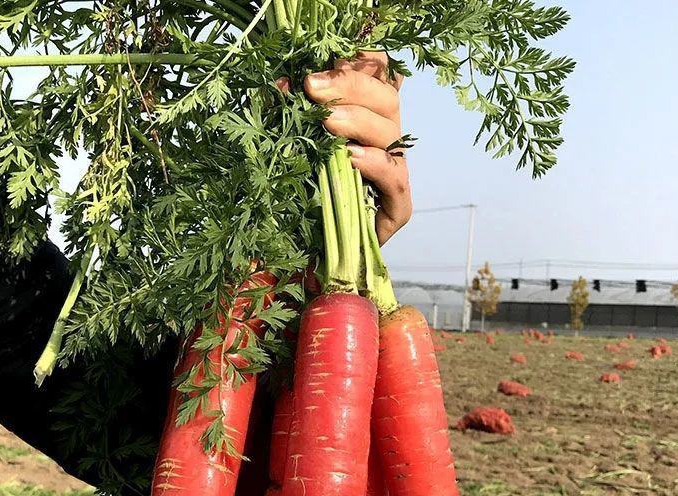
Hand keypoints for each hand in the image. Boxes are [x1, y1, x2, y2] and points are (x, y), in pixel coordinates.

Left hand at [303, 51, 411, 246]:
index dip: (363, 62)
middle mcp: (385, 141)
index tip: (330, 59)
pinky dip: (375, 165)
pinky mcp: (397, 209)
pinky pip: (394, 179)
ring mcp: (394, 173)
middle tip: (314, 88)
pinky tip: (352, 159)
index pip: (381, 76)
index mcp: (366, 119)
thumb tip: (279, 84)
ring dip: (358, 121)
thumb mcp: (291, 146)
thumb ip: (291, 114)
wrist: (305, 254)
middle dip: (349, 87)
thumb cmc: (298, 198)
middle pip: (387, 98)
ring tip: (326, 123)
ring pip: (391, 132)